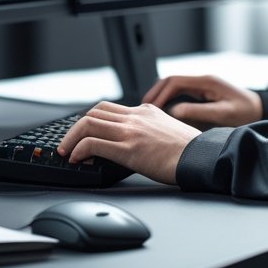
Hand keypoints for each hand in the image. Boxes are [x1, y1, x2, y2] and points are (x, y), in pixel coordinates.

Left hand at [56, 101, 198, 185]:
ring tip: (66, 151)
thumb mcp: (169, 129)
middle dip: (76, 127)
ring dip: (70, 138)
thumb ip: (151, 129)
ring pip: (88, 123)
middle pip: (94, 112)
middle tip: (68, 142)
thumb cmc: (190, 150)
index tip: (83, 132)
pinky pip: (92, 143)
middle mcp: (136, 117)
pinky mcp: (128, 149)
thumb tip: (139, 140)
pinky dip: (78, 149)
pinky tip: (78, 159)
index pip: (108, 108)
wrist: (201, 157)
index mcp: (145, 111)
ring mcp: (131, 131)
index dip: (91, 119)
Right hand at [141, 74, 262, 128]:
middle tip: (143, 109)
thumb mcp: (222, 114)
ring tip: (150, 112)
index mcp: (206, 82)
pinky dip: (169, 100)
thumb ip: (198, 112)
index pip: (175, 81)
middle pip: (170, 81)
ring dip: (160, 96)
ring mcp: (202, 86)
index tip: (150, 107)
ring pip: (173, 86)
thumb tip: (174, 112)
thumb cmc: (246, 114)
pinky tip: (163, 113)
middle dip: (155, 93)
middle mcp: (202, 81)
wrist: (261, 111)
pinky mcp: (202, 93)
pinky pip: (180, 93)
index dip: (159, 93)